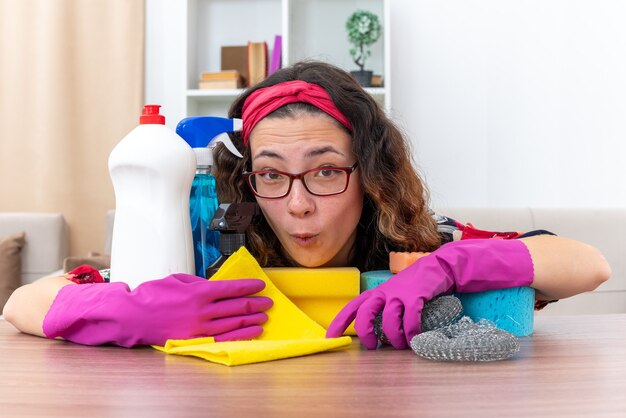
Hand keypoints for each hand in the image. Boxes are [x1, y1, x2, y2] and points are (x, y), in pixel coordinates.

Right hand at [43, 273, 272, 346]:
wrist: (133, 315)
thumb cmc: (153, 294)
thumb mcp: (178, 280)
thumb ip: (200, 283)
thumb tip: (216, 288)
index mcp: (200, 291)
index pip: (232, 288)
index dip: (249, 286)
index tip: (261, 285)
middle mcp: (204, 310)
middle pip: (237, 306)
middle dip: (256, 303)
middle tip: (268, 301)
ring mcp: (201, 326)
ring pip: (234, 323)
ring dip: (252, 319)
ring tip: (264, 316)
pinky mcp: (196, 339)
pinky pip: (225, 338)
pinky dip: (241, 334)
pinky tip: (253, 331)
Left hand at [326, 239, 533, 349]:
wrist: (439, 268)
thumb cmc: (414, 285)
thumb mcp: (394, 294)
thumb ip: (383, 310)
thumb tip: (375, 334)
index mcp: (375, 293)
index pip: (352, 307)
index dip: (339, 322)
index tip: (330, 338)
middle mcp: (384, 292)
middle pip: (365, 314)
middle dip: (366, 334)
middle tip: (373, 347)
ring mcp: (400, 293)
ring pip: (389, 321)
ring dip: (394, 338)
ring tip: (401, 345)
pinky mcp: (416, 295)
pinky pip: (410, 318)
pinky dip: (412, 331)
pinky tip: (415, 337)